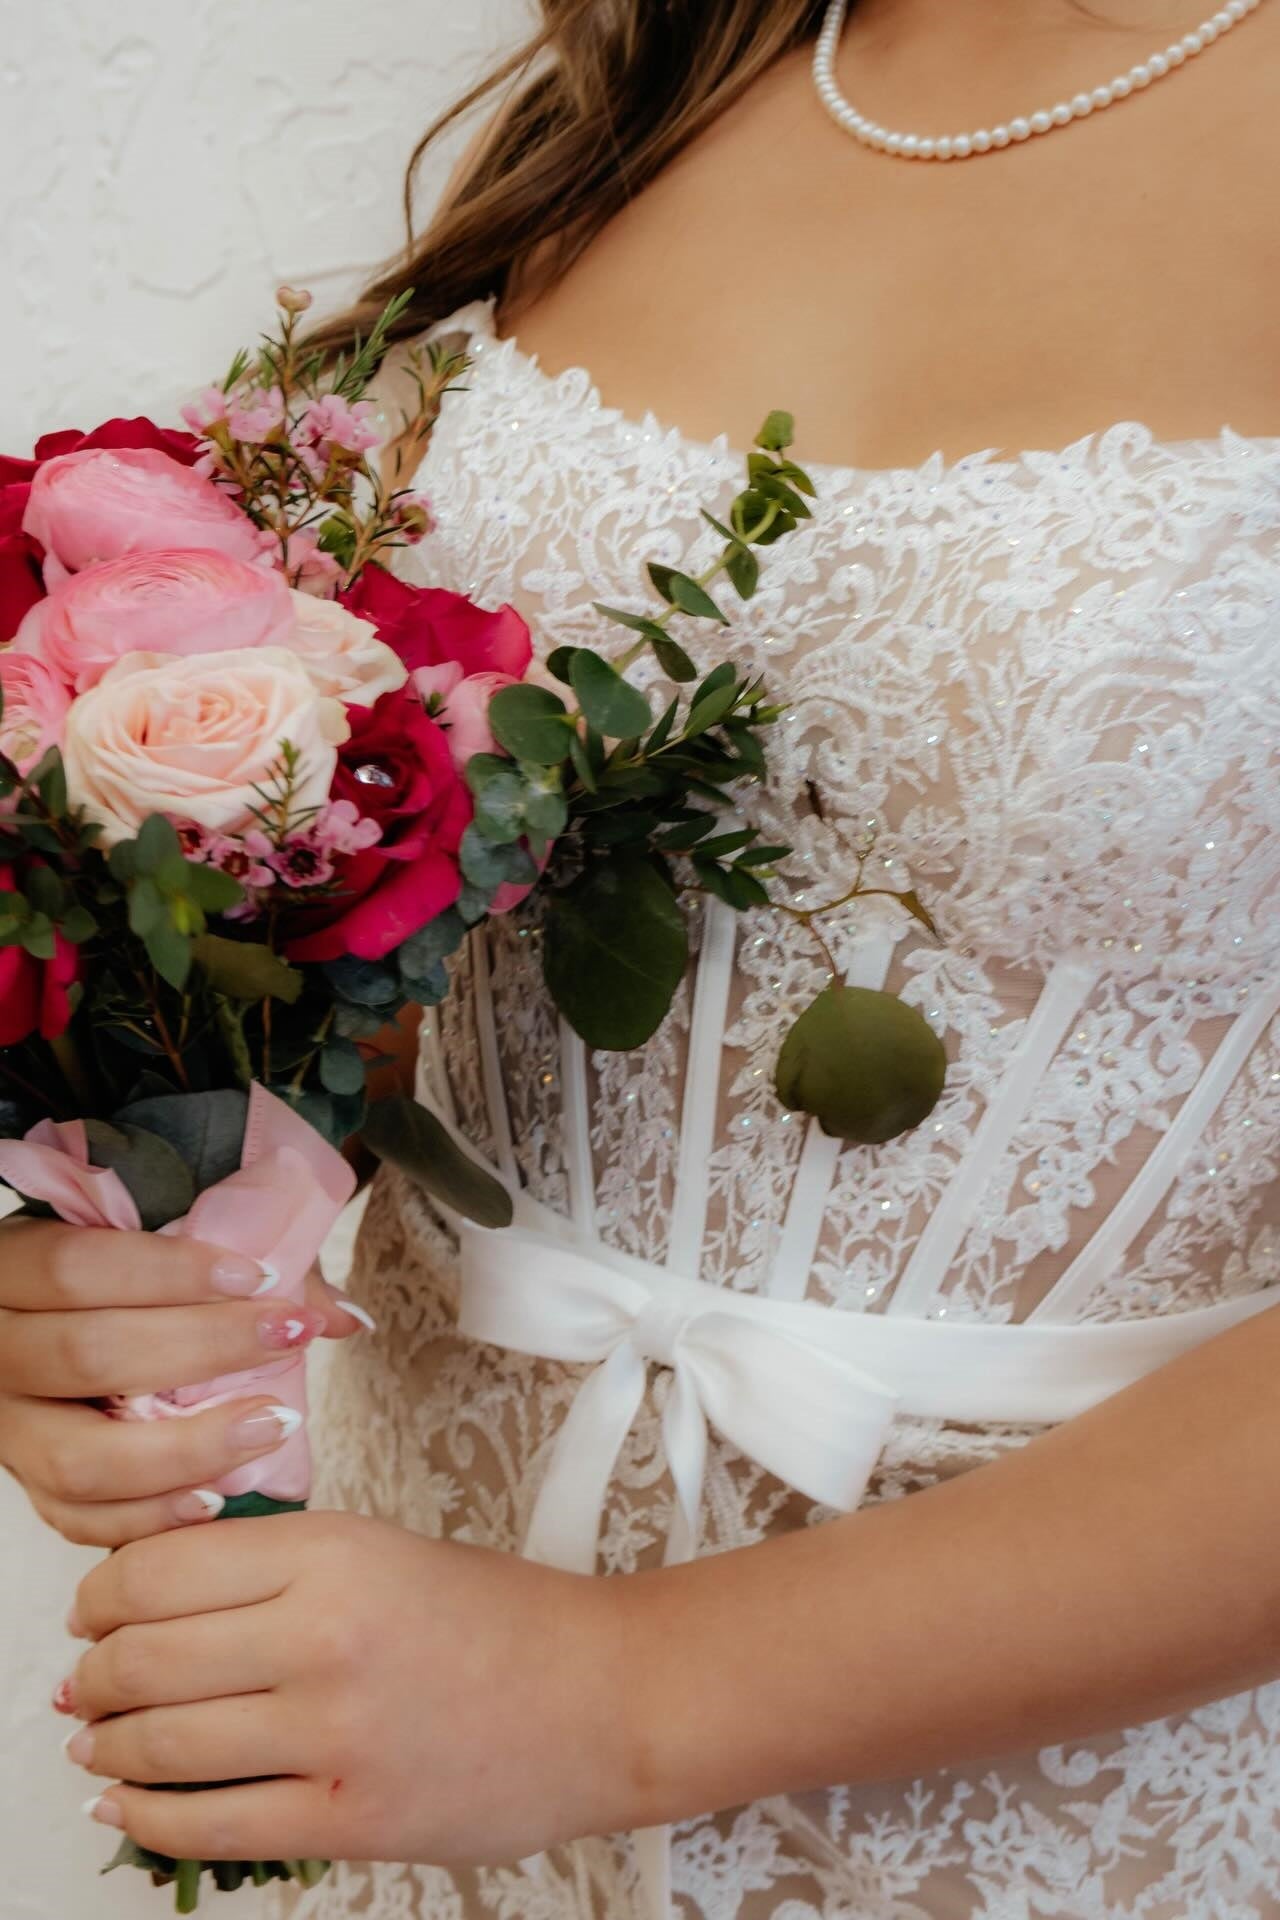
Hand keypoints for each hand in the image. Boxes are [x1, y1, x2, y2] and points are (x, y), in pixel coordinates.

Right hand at [0, 1218, 367, 1545]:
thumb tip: (339, 1319)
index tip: (261, 1276)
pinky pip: (77, 1519)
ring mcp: (6, 1427)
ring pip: (77, 1458)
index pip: (76, 1267)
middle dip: (199, 1349)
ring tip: (268, 1425)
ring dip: (184, 1449)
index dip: (170, 1273)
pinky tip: (216, 1497)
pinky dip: (149, 1517)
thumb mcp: (171, 1246)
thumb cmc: (126, 1278)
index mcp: (11, 1269)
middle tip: (284, 1340)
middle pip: (84, 1356)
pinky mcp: (28, 1485)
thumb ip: (247, 1266)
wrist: (64, 1322)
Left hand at [62, 1512, 625, 1867]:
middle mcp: (322, 1638)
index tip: (94, 1607)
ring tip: (99, 1742)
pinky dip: (146, 1820)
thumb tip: (155, 1602)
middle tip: (87, 1678)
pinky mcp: (347, 1821)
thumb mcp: (382, 1550)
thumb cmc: (503, 1620)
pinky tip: (128, 1808)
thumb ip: (276, 1567)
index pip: (159, 1568)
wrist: (601, 1696)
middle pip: (141, 1657)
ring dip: (107, 1748)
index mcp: (331, 1553)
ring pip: (160, 1745)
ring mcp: (332, 1736)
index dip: (101, 1593)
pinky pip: (206, 1826)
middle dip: (93, 1674)